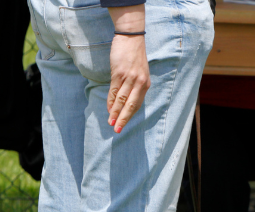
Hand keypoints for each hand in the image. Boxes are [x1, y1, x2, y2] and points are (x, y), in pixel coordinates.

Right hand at [107, 5, 149, 133]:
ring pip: (122, 99)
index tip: (123, 125)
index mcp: (146, 84)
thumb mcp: (138, 72)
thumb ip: (133, 85)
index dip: (129, 115)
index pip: (137, 104)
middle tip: (117, 130)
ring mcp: (129, 78)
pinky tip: (108, 108)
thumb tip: (123, 100)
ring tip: (111, 122)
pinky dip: (111, 100)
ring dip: (115, 112)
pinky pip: (115, 90)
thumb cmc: (133, 55)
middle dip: (124, 119)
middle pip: (131, 105)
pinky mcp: (119, 72)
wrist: (131, 37)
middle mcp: (140, 83)